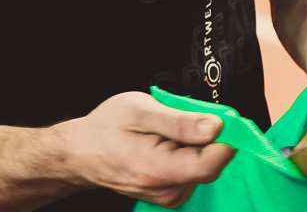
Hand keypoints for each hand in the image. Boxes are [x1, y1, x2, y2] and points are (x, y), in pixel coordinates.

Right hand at [58, 92, 234, 206]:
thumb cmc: (107, 128)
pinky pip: (193, 171)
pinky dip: (187, 154)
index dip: (224, 139)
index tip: (221, 118)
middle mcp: (166, 190)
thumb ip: (180, 120)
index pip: (211, 164)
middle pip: (210, 164)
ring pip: (203, 166)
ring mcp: (168, 196)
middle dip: (206, 137)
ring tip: (165, 131)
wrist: (82, 153)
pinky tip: (165, 144)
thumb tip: (216, 127)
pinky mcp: (170, 195)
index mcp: (158, 170)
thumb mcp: (140, 111)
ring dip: (194, 145)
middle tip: (180, 117)